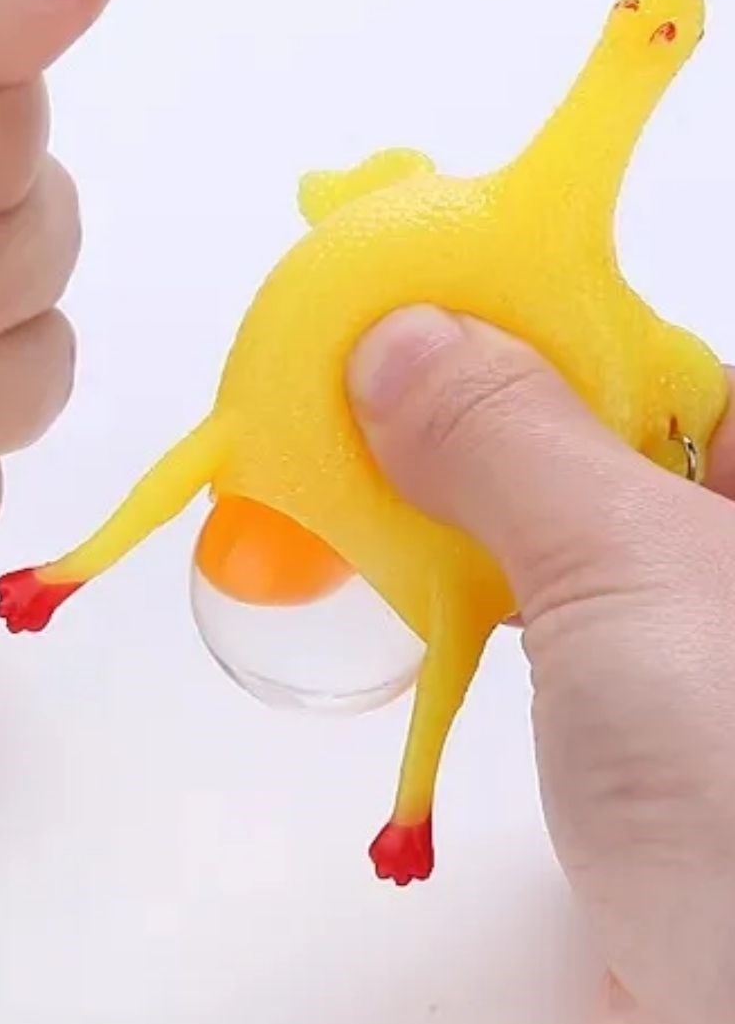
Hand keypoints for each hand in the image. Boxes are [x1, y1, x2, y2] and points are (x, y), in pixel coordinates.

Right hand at [349, 309, 734, 1023]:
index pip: (645, 348)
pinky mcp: (627, 747)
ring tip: (328, 463)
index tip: (410, 277)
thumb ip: (511, 437)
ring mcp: (688, 658)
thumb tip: (405, 342)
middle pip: (585, 429)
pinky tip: (381, 582)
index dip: (530, 301)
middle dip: (459, 396)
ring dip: (436, 499)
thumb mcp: (633, 576)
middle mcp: (731, 567)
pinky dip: (442, 597)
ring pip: (544, 529)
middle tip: (338, 365)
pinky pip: (521, 628)